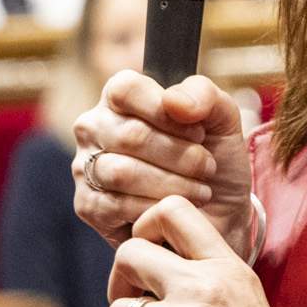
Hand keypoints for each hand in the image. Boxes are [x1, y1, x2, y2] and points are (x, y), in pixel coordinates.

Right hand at [73, 70, 252, 257]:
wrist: (218, 217)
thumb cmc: (212, 162)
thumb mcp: (221, 120)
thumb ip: (203, 94)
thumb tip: (172, 100)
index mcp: (120, 97)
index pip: (126, 89)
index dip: (166, 112)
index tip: (199, 133)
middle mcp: (94, 127)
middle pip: (130, 135)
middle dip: (181, 156)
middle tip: (207, 168)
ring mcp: (85, 166)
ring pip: (123, 172)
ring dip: (173, 184)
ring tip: (200, 190)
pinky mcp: (88, 205)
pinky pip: (118, 205)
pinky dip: (156, 207)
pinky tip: (176, 207)